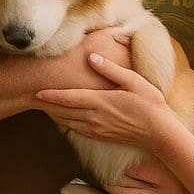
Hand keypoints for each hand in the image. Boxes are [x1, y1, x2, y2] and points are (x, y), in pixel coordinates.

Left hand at [37, 53, 178, 150]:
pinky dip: (67, 124)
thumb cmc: (150, 105)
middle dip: (48, 105)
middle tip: (33, 98)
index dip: (51, 95)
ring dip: (55, 115)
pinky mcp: (101, 137)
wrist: (160, 134)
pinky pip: (78, 130)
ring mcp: (97, 129)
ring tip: (44, 107)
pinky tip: (64, 119)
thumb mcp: (133, 81)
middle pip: (64, 111)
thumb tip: (92, 56)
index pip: (69, 98)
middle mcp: (94, 117)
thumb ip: (111, 69)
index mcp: (100, 102)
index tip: (37, 91)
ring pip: (68, 122)